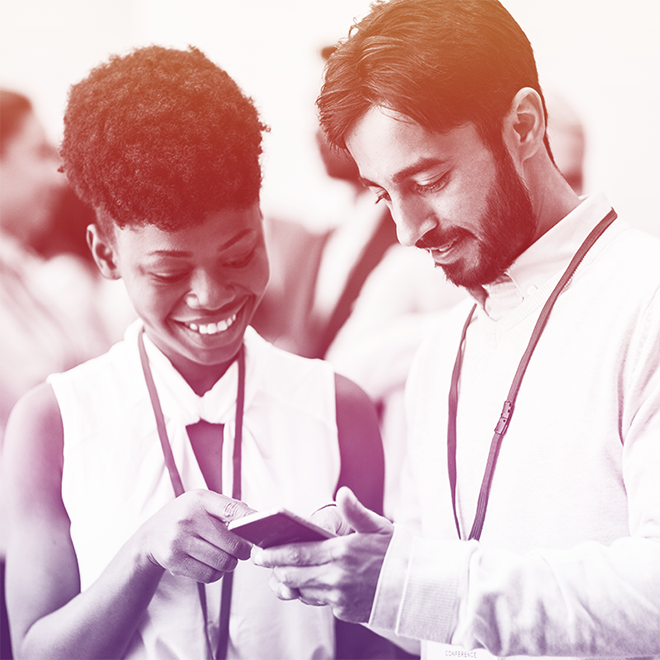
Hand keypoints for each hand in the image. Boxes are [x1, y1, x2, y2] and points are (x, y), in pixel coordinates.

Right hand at [138, 489, 253, 582]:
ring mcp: (179, 541)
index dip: (250, 521)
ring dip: (230, 564)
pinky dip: (216, 574)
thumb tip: (257, 519)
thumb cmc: (185, 517)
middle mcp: (188, 519)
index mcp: (199, 500)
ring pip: (222, 563)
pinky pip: (209, 575)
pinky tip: (211, 564)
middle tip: (242, 551)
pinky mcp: (174, 561)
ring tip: (226, 557)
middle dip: (243, 551)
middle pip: (232, 545)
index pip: (232, 510)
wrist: (150, 536)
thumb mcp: (202, 503)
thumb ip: (228, 508)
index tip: (260, 530)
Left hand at [252, 487, 392, 621]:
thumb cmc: (396, 553)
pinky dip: (309, 591)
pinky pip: (319, 601)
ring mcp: (340, 596)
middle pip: (294, 575)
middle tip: (262, 560)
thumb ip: (355, 511)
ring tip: (279, 571)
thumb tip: (342, 492)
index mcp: (342, 552)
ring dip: (288, 581)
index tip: (259, 550)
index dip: (274, 554)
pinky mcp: (345, 611)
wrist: (415, 587)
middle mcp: (338, 577)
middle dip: (274, 568)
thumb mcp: (377, 526)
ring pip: (303, 590)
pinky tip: (306, 582)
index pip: (298, 553)